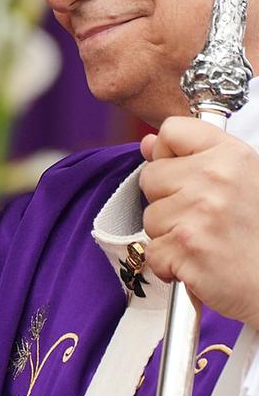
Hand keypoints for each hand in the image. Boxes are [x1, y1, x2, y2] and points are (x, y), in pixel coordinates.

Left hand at [140, 118, 258, 327]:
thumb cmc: (258, 235)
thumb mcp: (241, 181)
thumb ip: (194, 157)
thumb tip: (148, 143)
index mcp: (231, 155)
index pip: (171, 131)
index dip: (168, 153)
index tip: (184, 173)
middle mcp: (216, 178)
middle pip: (151, 176)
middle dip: (167, 201)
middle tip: (203, 219)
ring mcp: (200, 212)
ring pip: (149, 217)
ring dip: (169, 235)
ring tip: (205, 241)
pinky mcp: (187, 246)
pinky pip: (152, 251)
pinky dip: (170, 264)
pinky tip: (199, 263)